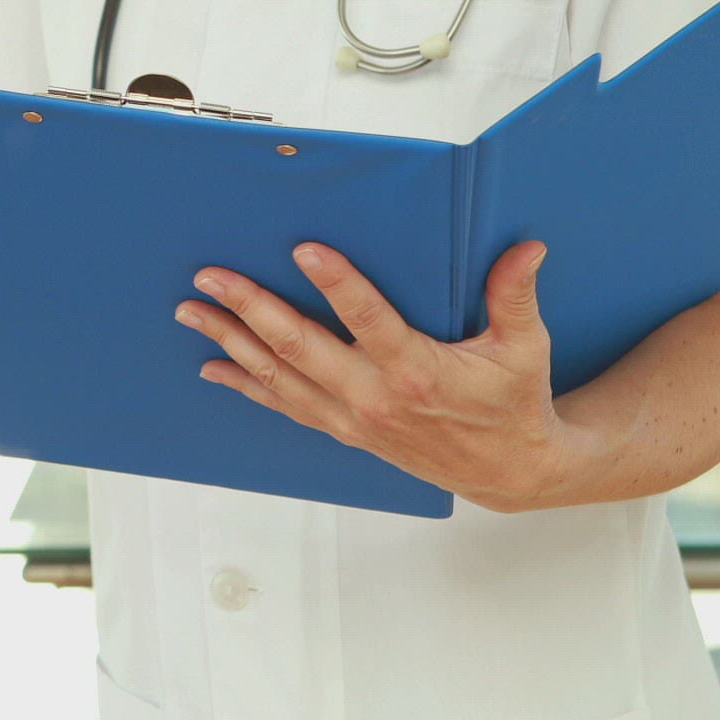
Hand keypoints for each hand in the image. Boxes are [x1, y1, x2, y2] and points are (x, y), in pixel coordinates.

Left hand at [176, 240, 567, 512]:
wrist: (505, 472)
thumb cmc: (513, 403)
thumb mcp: (524, 348)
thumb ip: (514, 296)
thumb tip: (526, 247)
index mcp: (417, 370)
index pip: (369, 320)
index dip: (336, 283)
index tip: (303, 249)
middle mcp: (374, 396)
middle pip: (299, 345)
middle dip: (249, 307)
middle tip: (210, 277)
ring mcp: (352, 417)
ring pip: (278, 376)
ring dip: (231, 341)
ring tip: (192, 312)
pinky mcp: (343, 429)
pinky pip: (284, 404)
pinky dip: (245, 385)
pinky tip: (213, 365)